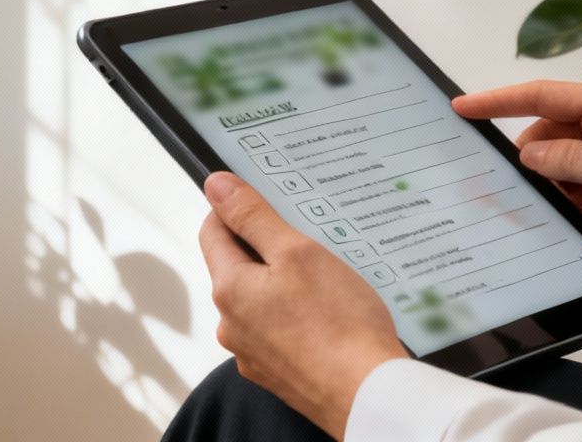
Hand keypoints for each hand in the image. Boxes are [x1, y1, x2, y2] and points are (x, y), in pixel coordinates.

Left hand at [199, 172, 406, 436]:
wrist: (368, 396)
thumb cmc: (338, 324)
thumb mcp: (296, 252)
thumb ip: (253, 216)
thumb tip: (216, 185)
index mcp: (229, 290)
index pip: (213, 232)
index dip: (236, 210)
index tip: (266, 203)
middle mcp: (231, 325)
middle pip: (238, 268)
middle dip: (268, 250)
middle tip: (309, 241)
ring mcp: (253, 353)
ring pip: (261, 301)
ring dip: (286, 285)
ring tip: (327, 281)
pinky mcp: (279, 374)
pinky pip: (281, 331)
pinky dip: (299, 317)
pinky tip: (330, 315)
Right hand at [453, 79, 581, 272]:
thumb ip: (570, 160)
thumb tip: (527, 153)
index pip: (542, 95)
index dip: (498, 100)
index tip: (462, 107)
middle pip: (547, 132)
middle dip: (529, 157)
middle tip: (508, 183)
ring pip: (558, 163)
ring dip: (550, 184)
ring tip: (547, 205)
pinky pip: (574, 188)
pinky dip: (566, 201)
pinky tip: (566, 216)